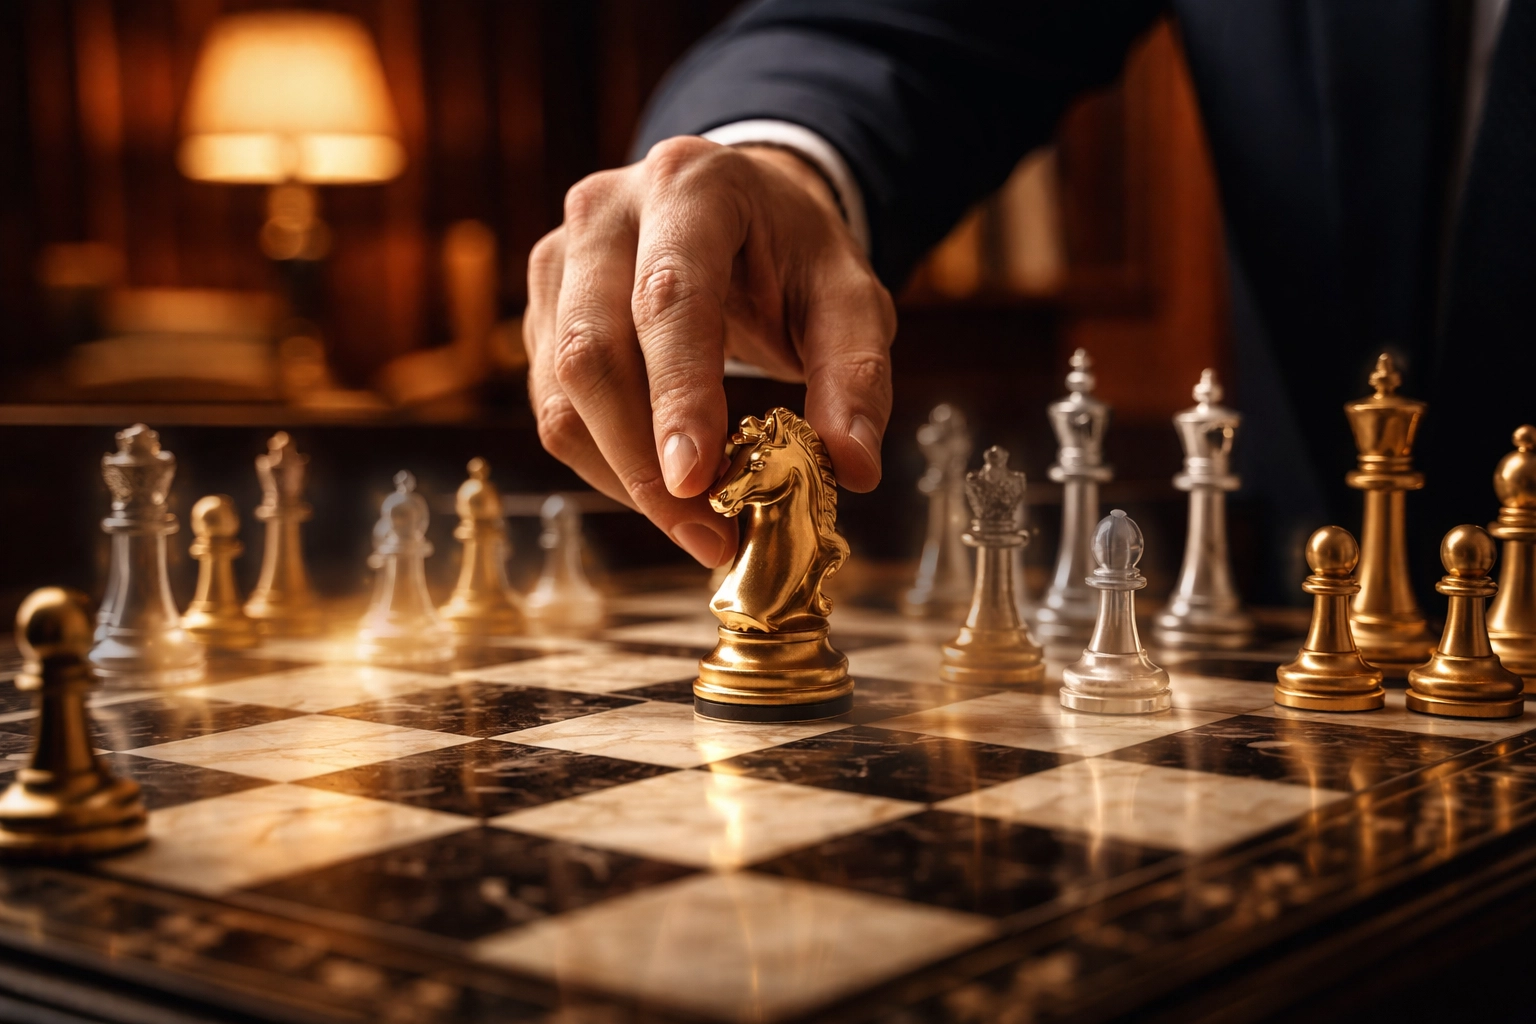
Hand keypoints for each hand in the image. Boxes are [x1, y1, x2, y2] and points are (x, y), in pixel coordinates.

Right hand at [524, 137, 895, 566]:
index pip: (668, 299)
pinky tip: (664, 493)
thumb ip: (857, 376)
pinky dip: (607, 465)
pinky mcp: (542, 310)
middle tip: (708, 531)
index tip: (695, 480)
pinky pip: (553, 408)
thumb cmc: (794, 253)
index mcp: (690, 186)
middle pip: (591, 351)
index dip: (677, 395)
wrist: (740, 211)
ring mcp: (559, 259)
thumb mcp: (849, 297)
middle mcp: (605, 211)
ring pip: (559, 391)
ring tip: (696, 526)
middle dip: (642, 459)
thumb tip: (854, 467)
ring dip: (622, 476)